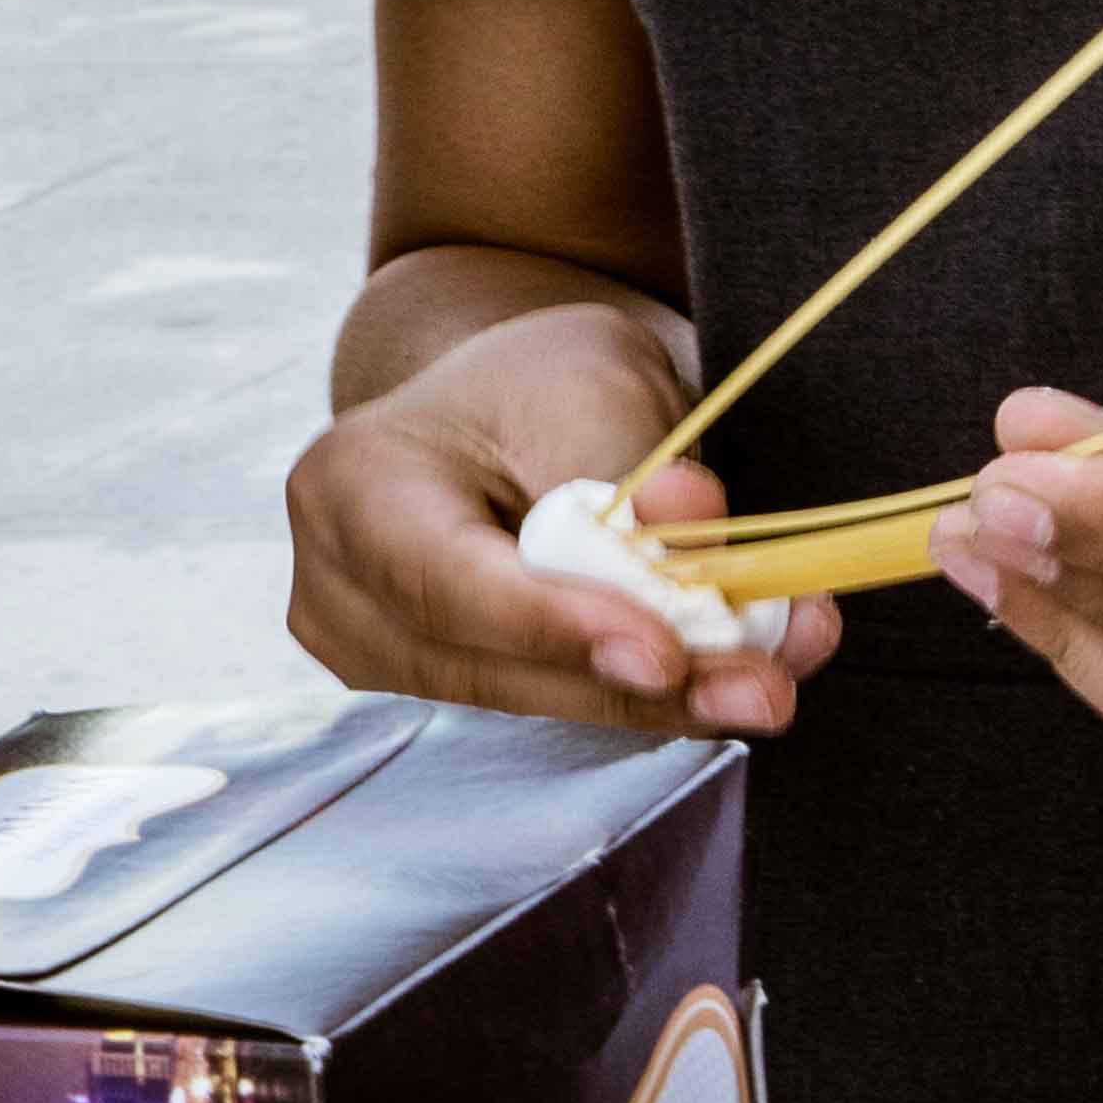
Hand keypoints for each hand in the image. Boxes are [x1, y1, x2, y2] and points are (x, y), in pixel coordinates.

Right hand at [283, 299, 841, 735]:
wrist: (507, 411)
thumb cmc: (537, 387)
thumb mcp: (596, 387)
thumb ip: (637, 472)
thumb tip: (696, 529)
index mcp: (349, 486)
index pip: (441, 580)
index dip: (550, 626)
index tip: (662, 654)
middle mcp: (338, 589)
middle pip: (487, 670)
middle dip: (631, 685)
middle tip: (761, 689)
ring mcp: (375, 659)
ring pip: (524, 710)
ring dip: (652, 704)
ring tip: (764, 680)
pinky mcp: (437, 699)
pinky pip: (539, 715)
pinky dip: (632, 700)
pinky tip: (716, 681)